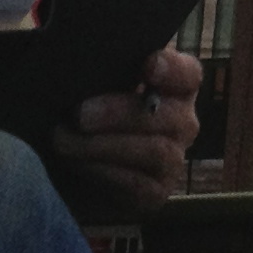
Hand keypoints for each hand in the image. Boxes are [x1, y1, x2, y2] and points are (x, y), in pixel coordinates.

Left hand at [52, 42, 202, 218]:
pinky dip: (103, 172)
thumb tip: (75, 58)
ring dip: (103, 146)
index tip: (147, 66)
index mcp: (174, 88)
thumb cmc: (87, 116)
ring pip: (154, 151)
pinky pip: (137, 184)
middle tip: (79, 114)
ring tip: (63, 141)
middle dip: (120, 114)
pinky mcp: (155, 193)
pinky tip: (76, 164)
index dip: (172, 69)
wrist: (73, 171)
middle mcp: (182, 123)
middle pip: (167, 116)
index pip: (188, 74)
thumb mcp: (93, 87)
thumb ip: (98, 70)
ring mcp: (172, 160)